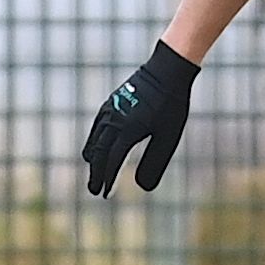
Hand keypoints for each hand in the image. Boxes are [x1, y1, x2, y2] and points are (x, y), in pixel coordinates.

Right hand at [83, 42, 198, 195]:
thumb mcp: (168, 137)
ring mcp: (110, 110)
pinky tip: (96, 144)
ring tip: (93, 170)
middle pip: (99, 152)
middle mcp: (114, 121)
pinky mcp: (111, 102)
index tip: (104, 194)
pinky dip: (94, 140)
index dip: (107, 179)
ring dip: (93, 157)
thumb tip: (143, 187)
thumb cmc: (171, 105)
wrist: (166, 70)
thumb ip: (155, 162)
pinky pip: (97, 126)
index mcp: (127, 130)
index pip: (111, 161)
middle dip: (96, 172)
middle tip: (94, 190)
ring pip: (95, 138)